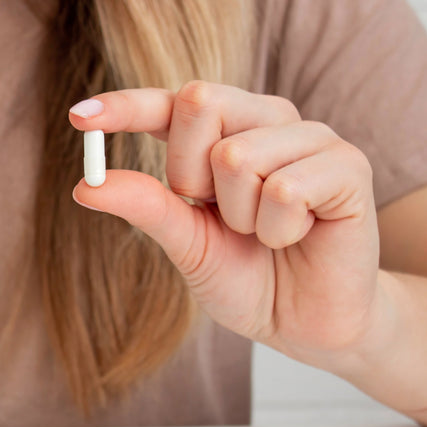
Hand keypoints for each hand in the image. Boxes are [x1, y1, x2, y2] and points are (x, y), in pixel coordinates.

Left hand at [69, 81, 381, 369]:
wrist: (305, 325)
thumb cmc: (247, 277)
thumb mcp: (185, 244)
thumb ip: (145, 207)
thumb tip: (86, 185)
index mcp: (222, 133)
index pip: (169, 104)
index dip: (124, 106)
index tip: (78, 117)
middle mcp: (266, 121)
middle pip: (198, 101)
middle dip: (190, 174)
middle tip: (220, 216)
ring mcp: (311, 138)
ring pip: (237, 155)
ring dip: (241, 215)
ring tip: (265, 234)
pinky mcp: (348, 166)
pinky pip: (285, 188)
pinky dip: (278, 229)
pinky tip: (296, 237)